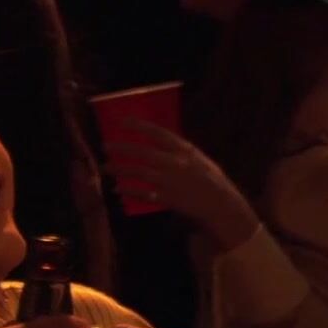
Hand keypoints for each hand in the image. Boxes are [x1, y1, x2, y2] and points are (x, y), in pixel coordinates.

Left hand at [106, 119, 258, 249]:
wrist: (222, 206)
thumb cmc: (212, 181)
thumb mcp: (200, 160)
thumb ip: (181, 151)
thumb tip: (162, 143)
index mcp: (185, 150)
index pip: (158, 133)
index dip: (139, 126)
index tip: (122, 121)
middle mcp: (176, 163)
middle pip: (143, 153)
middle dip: (122, 148)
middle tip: (105, 146)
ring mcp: (171, 181)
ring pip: (139, 173)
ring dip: (120, 170)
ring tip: (105, 167)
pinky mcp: (167, 198)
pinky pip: (143, 193)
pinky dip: (129, 191)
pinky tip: (118, 189)